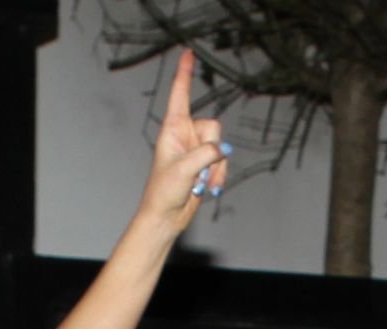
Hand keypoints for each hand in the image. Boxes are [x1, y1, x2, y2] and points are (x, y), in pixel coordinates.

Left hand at [140, 51, 226, 234]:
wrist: (165, 218)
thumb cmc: (163, 193)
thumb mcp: (183, 169)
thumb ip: (205, 153)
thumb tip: (223, 149)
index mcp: (172, 129)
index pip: (180, 95)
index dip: (185, 73)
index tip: (188, 52)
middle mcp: (185, 135)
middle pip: (213, 127)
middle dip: (211, 151)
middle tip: (196, 172)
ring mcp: (196, 150)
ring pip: (220, 146)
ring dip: (215, 168)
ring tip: (199, 184)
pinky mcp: (204, 164)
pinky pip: (222, 161)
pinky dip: (218, 176)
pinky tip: (206, 189)